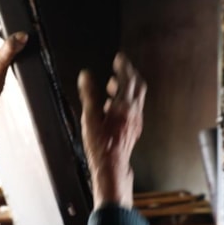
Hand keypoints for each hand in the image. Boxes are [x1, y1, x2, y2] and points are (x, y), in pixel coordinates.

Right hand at [77, 53, 145, 208]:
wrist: (112, 166)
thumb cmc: (100, 144)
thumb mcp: (90, 118)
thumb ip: (89, 95)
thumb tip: (86, 75)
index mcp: (124, 106)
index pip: (128, 79)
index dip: (124, 67)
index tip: (119, 58)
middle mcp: (134, 112)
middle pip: (138, 87)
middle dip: (129, 75)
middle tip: (120, 68)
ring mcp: (136, 121)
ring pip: (136, 98)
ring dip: (127, 88)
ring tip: (112, 85)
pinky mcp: (134, 129)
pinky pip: (133, 109)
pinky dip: (126, 101)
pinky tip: (113, 106)